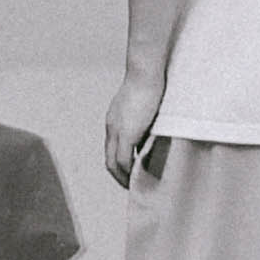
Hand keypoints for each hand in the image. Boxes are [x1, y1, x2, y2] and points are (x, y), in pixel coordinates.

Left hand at [106, 73, 164, 187]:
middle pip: (109, 158)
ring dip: (122, 177)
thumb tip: (151, 135)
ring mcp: (117, 130)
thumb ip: (143, 120)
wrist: (145, 72)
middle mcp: (111, 127)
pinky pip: (124, 160)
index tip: (129, 172)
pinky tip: (136, 179)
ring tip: (134, 187)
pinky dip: (128, 173)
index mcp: (114, 120)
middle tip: (130, 185)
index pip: (111, 148)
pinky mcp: (127, 133)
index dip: (119, 163)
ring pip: (113, 163)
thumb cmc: (148, 82)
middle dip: (118, 175)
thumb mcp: (143, 105)